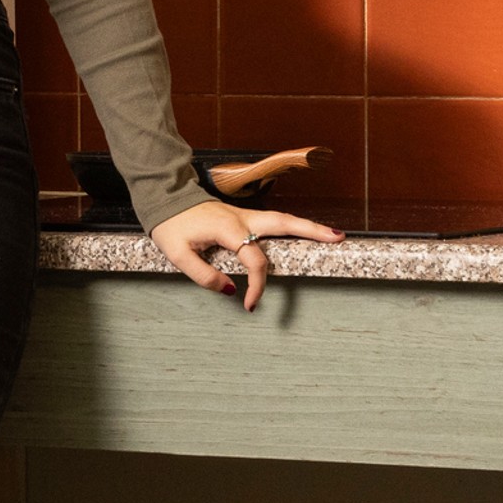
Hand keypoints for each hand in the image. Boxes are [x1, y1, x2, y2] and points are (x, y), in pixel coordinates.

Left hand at [149, 197, 344, 313]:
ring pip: (282, 219)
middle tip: (338, 237)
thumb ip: (204, 275)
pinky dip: (291, 225)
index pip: (254, 260)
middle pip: (283, 223)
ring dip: (308, 226)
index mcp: (228, 228)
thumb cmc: (171, 225)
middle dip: (312, 230)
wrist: (164, 198)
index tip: (250, 304)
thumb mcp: (178, 254)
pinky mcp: (242, 217)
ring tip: (333, 234)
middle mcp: (242, 218)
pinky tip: (304, 231)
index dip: (256, 285)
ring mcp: (244, 215)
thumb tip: (231, 290)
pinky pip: (272, 221)